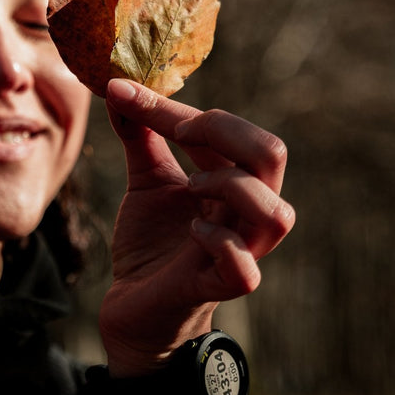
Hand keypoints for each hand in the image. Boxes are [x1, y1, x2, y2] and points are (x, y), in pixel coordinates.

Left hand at [97, 78, 294, 377]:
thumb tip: (120, 86)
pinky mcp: (215, 288)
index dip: (178, 106)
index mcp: (232, 181)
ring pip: (275, 212)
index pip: (230, 129)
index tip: (124, 92)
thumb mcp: (146, 181)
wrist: (132, 308)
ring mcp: (238, 251)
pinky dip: (221, 244)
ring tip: (190, 186)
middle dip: (224, 130)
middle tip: (177, 131)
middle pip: (272, 155)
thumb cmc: (151, 244)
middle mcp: (244, 213)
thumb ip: (139, 136)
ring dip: (229, 186)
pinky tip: (192, 232)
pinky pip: (245, 270)